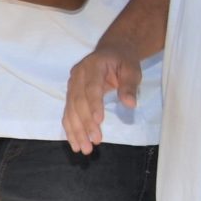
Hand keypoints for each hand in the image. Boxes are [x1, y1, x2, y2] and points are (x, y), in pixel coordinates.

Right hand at [64, 40, 147, 154]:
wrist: (111, 51)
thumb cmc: (123, 60)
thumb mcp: (132, 69)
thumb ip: (129, 86)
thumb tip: (130, 104)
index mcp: (92, 66)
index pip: (91, 88)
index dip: (93, 105)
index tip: (98, 122)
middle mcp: (77, 76)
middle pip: (78, 102)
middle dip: (84, 123)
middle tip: (93, 142)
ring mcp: (71, 85)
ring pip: (70, 110)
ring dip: (75, 130)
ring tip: (83, 148)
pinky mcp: (70, 94)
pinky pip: (68, 113)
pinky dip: (70, 128)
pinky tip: (74, 142)